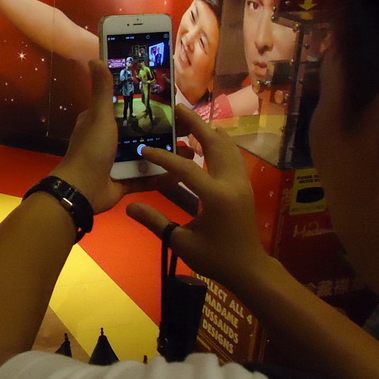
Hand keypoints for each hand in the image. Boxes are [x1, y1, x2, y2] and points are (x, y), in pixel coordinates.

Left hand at [49, 61, 181, 212]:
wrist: (82, 191)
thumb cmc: (91, 150)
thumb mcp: (99, 117)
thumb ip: (102, 91)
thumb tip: (95, 58)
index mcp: (102, 122)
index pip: (127, 107)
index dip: (147, 103)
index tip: (171, 100)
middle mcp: (110, 140)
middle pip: (142, 131)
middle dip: (164, 130)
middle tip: (189, 128)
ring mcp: (118, 162)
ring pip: (148, 154)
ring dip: (168, 153)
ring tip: (191, 150)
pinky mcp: (125, 181)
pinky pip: (147, 177)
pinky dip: (163, 176)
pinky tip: (182, 172)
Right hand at [127, 104, 269, 284]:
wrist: (249, 269)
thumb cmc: (216, 259)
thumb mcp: (182, 243)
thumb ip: (156, 222)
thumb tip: (130, 206)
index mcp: (217, 197)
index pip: (187, 168)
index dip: (164, 157)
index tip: (145, 148)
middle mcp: (232, 183)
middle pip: (214, 143)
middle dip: (195, 124)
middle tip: (176, 108)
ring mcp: (242, 182)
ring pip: (227, 146)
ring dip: (208, 130)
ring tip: (189, 118)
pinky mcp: (244, 185)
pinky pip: (232, 155)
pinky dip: (219, 142)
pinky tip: (208, 138)